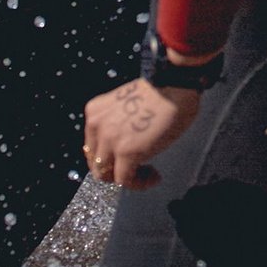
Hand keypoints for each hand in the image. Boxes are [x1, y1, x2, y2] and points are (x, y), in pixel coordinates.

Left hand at [84, 76, 200, 189]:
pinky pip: (125, 181)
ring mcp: (109, 139)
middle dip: (115, 170)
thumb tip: (124, 144)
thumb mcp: (128, 105)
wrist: (175, 83)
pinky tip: (154, 176)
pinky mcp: (126, 151)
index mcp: (95, 112)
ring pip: (105, 175)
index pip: (92, 147)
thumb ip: (118, 123)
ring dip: (126, 178)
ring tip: (147, 174)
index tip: (124, 161)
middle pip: (95, 162)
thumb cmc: (162, 91)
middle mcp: (96, 125)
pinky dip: (139, 183)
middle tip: (136, 170)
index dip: (108, 158)